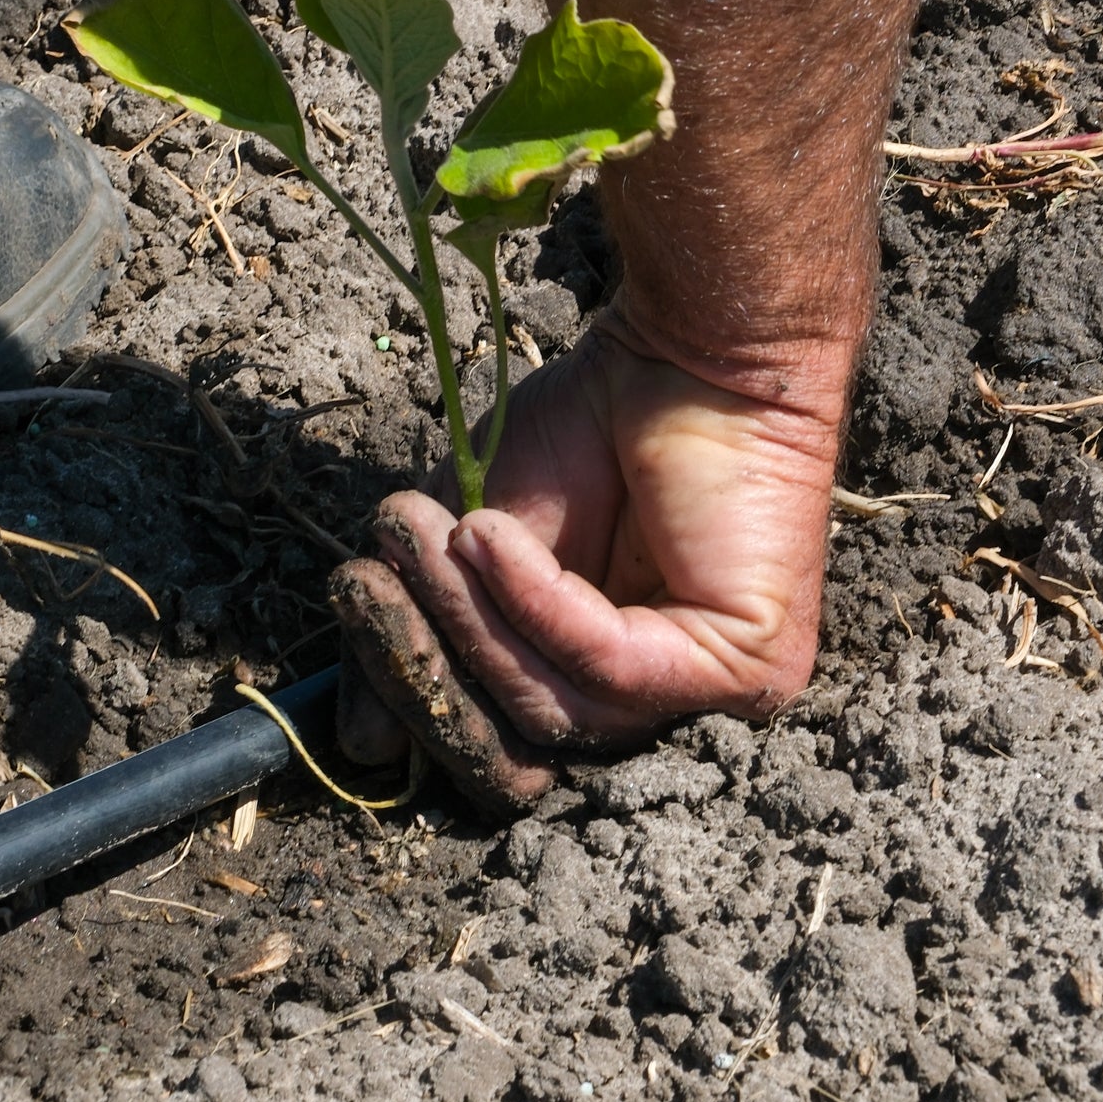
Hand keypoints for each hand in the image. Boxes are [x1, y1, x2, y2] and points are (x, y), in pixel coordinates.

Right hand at [330, 308, 845, 811]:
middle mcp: (652, 709)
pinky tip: (489, 534)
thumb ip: (427, 630)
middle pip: (517, 749)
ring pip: (552, 707)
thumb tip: (363, 743)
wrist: (696, 352)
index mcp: (587, 685)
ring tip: (431, 532)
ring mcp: (705, 696)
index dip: (413, 687)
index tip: (355, 598)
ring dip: (470, 615)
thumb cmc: (594, 429)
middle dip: (429, 666)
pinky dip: (533, 599)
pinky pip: (608, 666)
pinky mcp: (747, 671)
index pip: (492, 741)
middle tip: (370, 579)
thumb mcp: (478, 535)